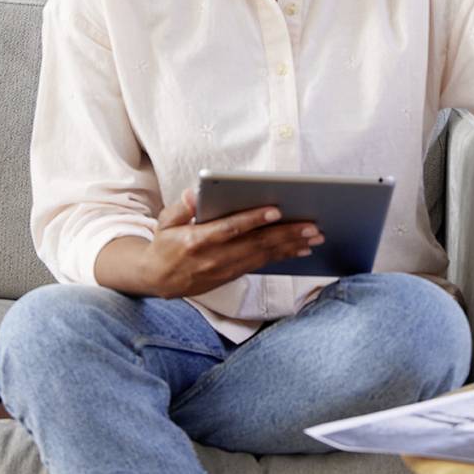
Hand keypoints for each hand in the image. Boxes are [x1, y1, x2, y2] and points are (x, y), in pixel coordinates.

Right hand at [137, 190, 323, 299]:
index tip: (275, 210)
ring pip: (263, 256)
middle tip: (312, 226)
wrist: (158, 281)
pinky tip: (301, 250)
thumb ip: (181, 207)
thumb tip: (195, 193)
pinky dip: (283, 257)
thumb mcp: (165, 222)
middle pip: (255, 244)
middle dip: (286, 234)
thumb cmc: (165, 244)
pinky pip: (262, 265)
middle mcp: (215, 258)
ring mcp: (226, 269)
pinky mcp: (232, 275)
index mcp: (197, 241)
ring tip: (315, 237)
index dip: (253, 220)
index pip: (230, 229)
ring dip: (291, 246)